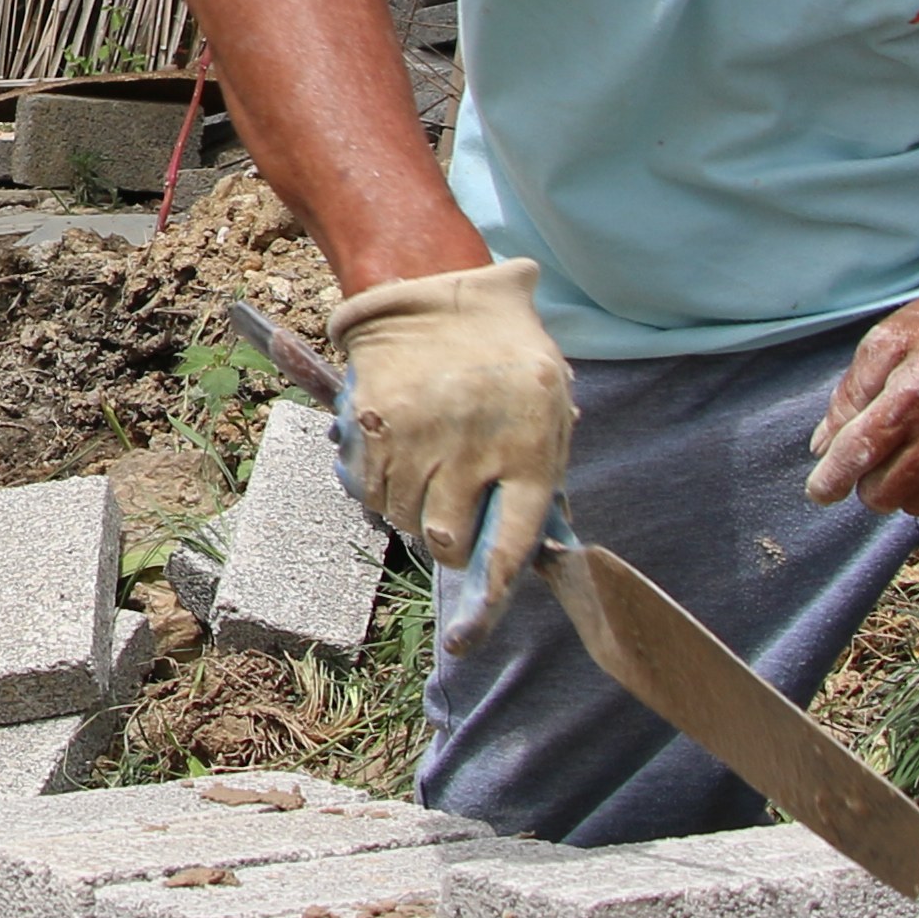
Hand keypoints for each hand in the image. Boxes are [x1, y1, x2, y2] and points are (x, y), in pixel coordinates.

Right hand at [323, 257, 577, 611]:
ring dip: (411, 514)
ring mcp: (422, 437)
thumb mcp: (547, 397)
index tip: (470, 633)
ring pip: (404, 518)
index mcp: (531, 446)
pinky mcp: (377, 425)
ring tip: (424, 474)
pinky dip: (379, 490)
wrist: (433, 284)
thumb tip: (538, 542)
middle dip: (446, 542)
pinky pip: (371, 491)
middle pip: (447, 538)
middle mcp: (476, 447)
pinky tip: (394, 457)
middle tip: (450, 517)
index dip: (492, 594)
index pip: (513, 543)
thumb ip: (543, 464)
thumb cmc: (504, 348)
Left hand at [807, 268, 918, 516]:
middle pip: (883, 493)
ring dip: (897, 486)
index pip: (861, 452)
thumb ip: (849, 394)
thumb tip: (824, 448)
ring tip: (905, 447)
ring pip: (912, 505)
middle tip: (871, 451)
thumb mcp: (885, 340)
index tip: (819, 491)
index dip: (832, 479)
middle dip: (864, 480)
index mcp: (916, 393)